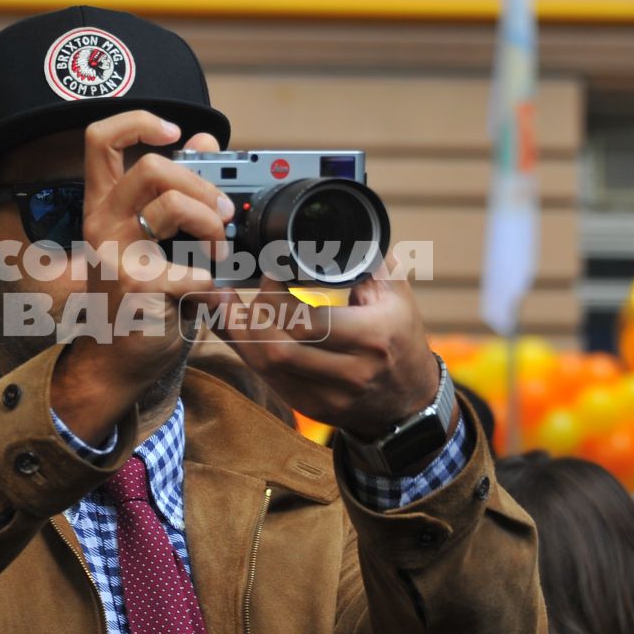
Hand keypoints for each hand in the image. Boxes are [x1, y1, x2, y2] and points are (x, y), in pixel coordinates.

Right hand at [49, 111, 229, 441]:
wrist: (118, 363)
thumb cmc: (141, 300)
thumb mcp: (158, 239)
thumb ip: (177, 189)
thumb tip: (204, 142)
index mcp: (103, 205)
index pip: (100, 138)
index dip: (138, 121)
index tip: (174, 133)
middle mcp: (101, 223)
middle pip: (151, 166)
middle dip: (203, 186)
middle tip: (221, 216)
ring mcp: (115, 254)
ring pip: (173, 204)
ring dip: (212, 227)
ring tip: (218, 255)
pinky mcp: (135, 286)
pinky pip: (195, 269)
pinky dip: (213, 286)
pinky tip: (204, 299)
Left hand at [207, 265, 449, 445]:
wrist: (410, 400)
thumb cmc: (401, 339)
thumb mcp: (397, 295)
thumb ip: (367, 259)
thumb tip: (338, 225)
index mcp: (372, 338)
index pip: (307, 321)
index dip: (276, 296)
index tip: (270, 273)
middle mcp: (350, 373)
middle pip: (278, 348)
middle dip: (249, 315)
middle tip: (235, 290)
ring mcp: (328, 397)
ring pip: (266, 367)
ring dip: (238, 333)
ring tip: (223, 305)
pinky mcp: (311, 408)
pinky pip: (268, 380)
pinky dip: (246, 352)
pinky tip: (236, 329)